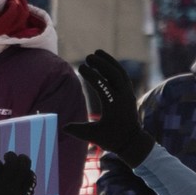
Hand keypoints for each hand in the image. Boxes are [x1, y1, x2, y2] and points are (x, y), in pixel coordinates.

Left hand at [0, 153, 36, 194]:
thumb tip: (25, 186)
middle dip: (23, 159)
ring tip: (7, 156)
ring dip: (10, 156)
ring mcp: (1, 186)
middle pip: (24, 168)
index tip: (23, 170)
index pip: (31, 179)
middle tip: (18, 157)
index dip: (28, 171)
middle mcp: (14, 192)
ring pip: (11, 163)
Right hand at [68, 50, 154, 166]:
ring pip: (120, 73)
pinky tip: (105, 62)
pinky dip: (114, 67)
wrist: (132, 142)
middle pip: (114, 74)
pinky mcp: (129, 93)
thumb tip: (63, 127)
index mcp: (114, 105)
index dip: (91, 75)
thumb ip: (78, 130)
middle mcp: (123, 97)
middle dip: (101, 63)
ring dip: (109, 61)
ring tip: (97, 52)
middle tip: (88, 56)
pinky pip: (123, 76)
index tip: (80, 67)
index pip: (102, 85)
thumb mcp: (94, 136)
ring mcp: (128, 94)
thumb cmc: (112, 139)